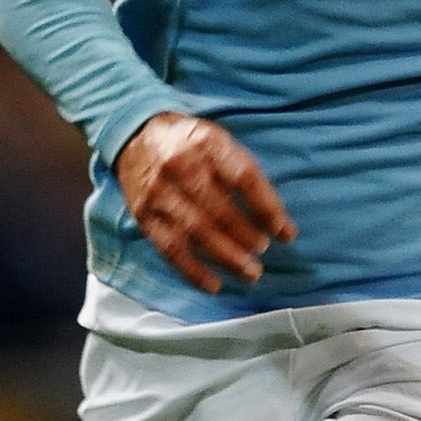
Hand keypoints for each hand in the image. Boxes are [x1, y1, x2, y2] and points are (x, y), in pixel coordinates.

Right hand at [114, 113, 295, 294]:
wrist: (136, 136)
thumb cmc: (188, 142)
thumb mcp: (219, 140)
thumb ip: (243, 170)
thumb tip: (273, 215)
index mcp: (208, 143)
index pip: (245, 178)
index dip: (268, 207)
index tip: (285, 231)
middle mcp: (181, 165)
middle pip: (220, 209)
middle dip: (246, 235)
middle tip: (263, 250)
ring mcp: (160, 192)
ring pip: (197, 232)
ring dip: (227, 257)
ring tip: (250, 272)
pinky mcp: (144, 215)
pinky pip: (170, 248)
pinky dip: (194, 271)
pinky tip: (214, 284)